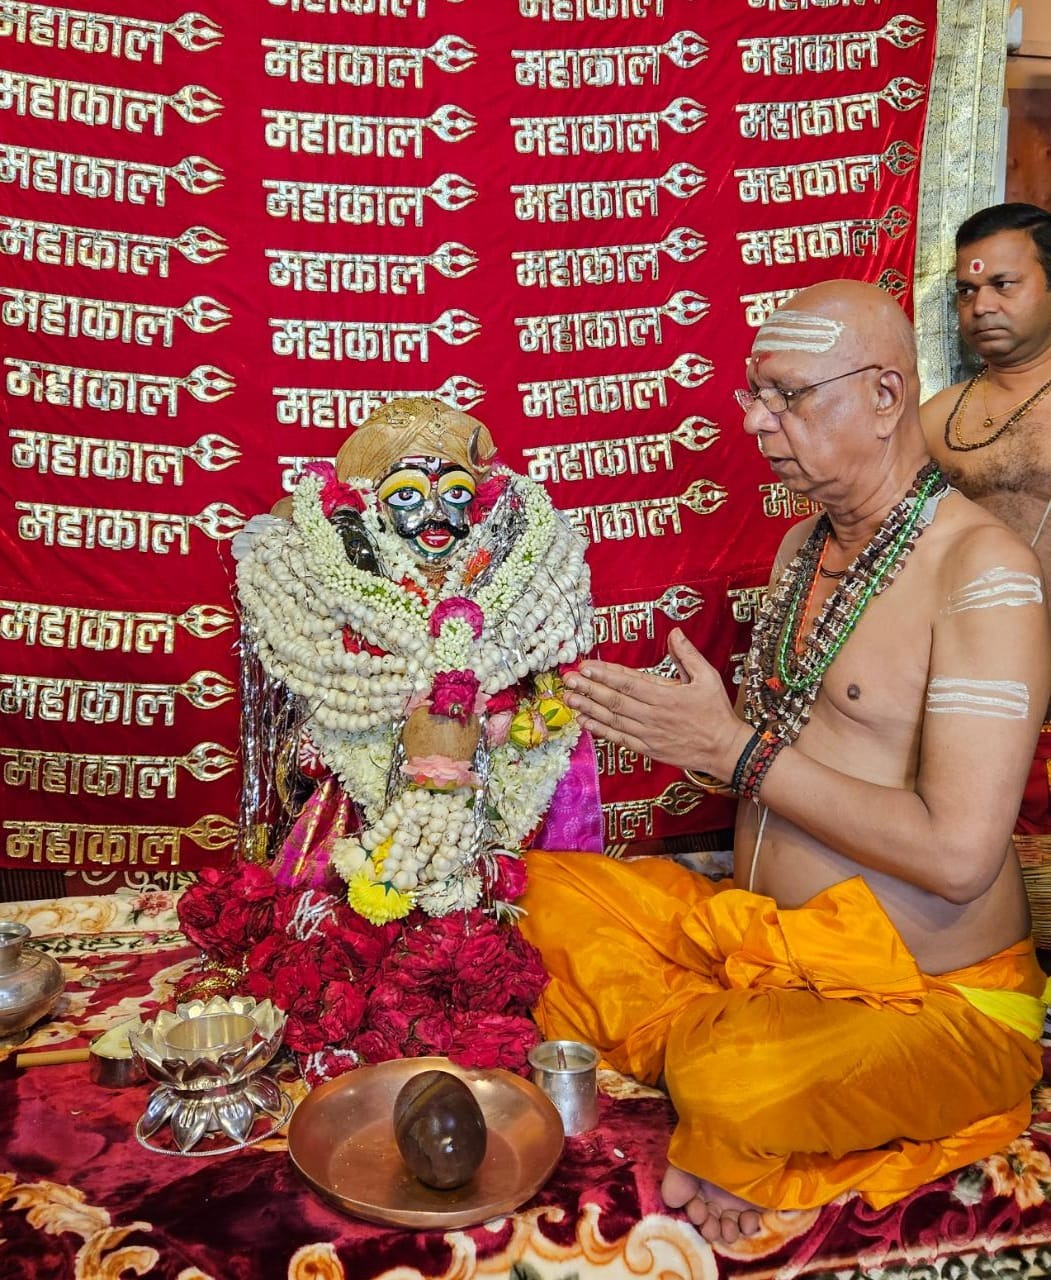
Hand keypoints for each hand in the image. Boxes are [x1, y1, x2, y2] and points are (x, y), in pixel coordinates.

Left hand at [563, 629, 751, 776]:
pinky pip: (619, 738)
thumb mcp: (708, 677)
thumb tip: (674, 632)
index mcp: (665, 696)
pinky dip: (600, 730)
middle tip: (568, 679)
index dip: (605, 674)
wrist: (724, 749)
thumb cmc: (716, 712)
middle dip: (589, 688)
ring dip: (589, 708)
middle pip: (614, 700)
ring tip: (570, 698)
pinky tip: (585, 721)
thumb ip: (688, 655)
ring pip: (612, 719)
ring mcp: (648, 734)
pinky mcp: (647, 748)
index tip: (586, 665)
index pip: (628, 682)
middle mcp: (652, 715)